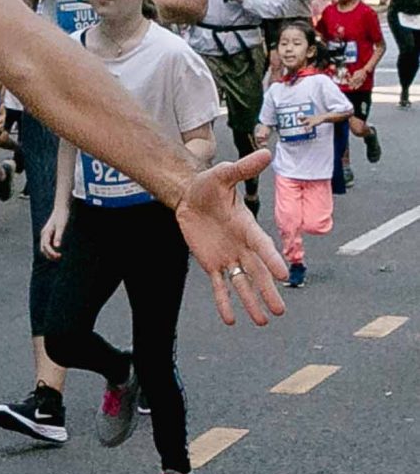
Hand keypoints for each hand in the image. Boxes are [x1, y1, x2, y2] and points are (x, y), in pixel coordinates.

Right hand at [39, 210, 67, 258]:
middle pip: (43, 248)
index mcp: (46, 233)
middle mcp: (44, 234)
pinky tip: (58, 251)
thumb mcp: (61, 227)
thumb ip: (58, 237)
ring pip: (45, 247)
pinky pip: (48, 245)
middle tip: (59, 258)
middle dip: (50, 255)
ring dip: (50, 253)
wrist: (62, 208)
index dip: (51, 253)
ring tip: (59, 256)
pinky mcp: (49, 234)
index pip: (46, 246)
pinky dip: (51, 250)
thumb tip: (57, 246)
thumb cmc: (62, 217)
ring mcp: (46, 234)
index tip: (58, 256)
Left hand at [174, 154, 286, 324]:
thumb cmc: (209, 184)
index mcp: (247, 227)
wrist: (189, 195)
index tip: (284, 274)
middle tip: (280, 311)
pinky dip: (224, 302)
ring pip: (242, 283)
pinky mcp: (211, 264)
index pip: (261, 246)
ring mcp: (227, 257)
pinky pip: (219, 286)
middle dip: (268, 291)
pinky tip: (231, 319)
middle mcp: (241, 246)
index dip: (272, 260)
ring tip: (263, 320)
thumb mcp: (223, 174)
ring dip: (251, 302)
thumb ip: (242, 168)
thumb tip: (266, 153)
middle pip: (257, 272)